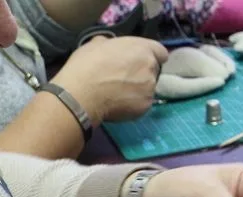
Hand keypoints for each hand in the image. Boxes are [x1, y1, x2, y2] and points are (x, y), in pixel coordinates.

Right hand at [50, 36, 167, 123]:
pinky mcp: (146, 106)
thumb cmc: (87, 65)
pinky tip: (118, 103)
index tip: (141, 60)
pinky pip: (142, 103)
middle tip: (124, 77)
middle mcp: (150, 68)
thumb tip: (110, 46)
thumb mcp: (96, 44)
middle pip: (153, 70)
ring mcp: (150, 89)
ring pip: (148, 88)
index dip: (152, 56)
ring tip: (118, 92)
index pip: (160, 52)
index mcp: (142, 49)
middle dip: (142, 72)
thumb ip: (111, 44)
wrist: (82, 94)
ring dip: (138, 89)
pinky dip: (134, 103)